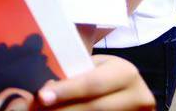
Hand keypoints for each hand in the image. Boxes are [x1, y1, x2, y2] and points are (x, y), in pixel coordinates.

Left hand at [29, 55, 153, 109]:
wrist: (128, 90)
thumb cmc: (102, 74)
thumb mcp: (93, 68)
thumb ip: (73, 76)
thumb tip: (44, 92)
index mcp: (126, 73)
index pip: (92, 83)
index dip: (66, 91)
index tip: (42, 96)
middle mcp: (138, 96)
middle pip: (95, 107)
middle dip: (63, 109)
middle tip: (37, 109)